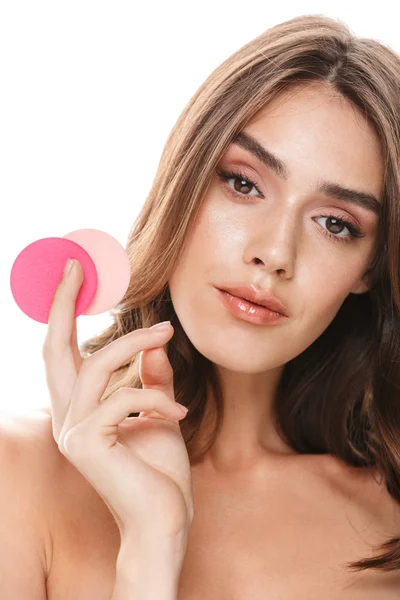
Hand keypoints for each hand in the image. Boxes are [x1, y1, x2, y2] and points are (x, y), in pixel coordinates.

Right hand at [42, 259, 193, 540]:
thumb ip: (152, 379)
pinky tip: (180, 412)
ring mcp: (73, 433)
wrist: (164, 522)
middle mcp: (66, 418)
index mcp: (78, 410)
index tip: (75, 275)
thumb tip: (154, 341)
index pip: (62, 352)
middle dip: (61, 303)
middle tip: (78, 266)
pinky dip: (154, 397)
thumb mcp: (158, 413)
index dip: (63, 311)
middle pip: (53, 349)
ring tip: (168, 332)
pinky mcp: (89, 446)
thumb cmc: (159, 471)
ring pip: (96, 366)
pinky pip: (122, 400)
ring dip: (135, 343)